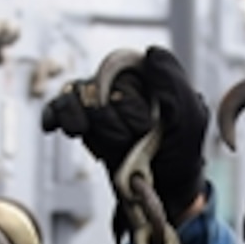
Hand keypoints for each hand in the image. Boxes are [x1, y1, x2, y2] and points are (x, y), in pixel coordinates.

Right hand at [41, 46, 208, 239]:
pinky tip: (53, 127)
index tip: (147, 128)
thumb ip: (174, 84)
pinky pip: (59, 108)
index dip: (130, 108)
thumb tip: (151, 53)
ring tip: (117, 148)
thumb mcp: (191, 118)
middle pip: (96, 93)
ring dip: (97, 132)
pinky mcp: (83, 122)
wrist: (164, 190)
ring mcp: (99, 102)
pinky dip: (56, 116)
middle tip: (136, 142)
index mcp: (146, 75)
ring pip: (76, 102)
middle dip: (115, 125)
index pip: (119, 75)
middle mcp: (120, 83)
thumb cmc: (181, 153)